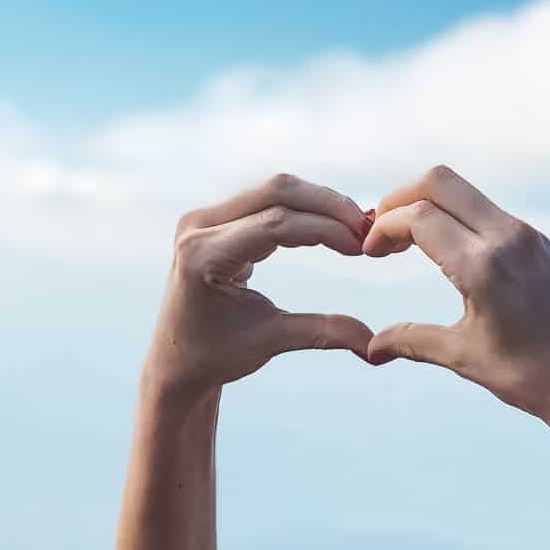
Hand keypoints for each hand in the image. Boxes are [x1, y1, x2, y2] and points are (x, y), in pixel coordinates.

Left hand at [143, 174, 374, 401]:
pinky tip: (331, 227)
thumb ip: (322, 333)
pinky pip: (266, 201)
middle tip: (366, 228)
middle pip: (276, 191)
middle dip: (327, 205)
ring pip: (274, 190)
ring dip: (319, 204)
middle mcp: (199, 226)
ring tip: (354, 229)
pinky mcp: (215, 219)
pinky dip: (303, 209)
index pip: (276, 224)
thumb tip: (373, 345)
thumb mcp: (270, 341)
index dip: (325, 229)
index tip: (361, 247)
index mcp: (204, 256)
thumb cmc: (218, 355)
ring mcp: (204, 218)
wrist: (177, 359)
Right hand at [362, 165, 549, 438]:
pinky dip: (458, 217)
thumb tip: (370, 347)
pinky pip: (489, 212)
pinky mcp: (542, 244)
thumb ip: (414, 341)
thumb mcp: (466, 357)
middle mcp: (509, 239)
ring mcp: (529, 237)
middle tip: (381, 232)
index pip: (419, 217)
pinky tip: (448, 252)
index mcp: (485, 267)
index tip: (369, 253)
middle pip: (439, 182)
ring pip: (466, 192)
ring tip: (409, 242)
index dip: (383, 228)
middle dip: (400, 198)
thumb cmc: (534, 378)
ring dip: (430, 206)